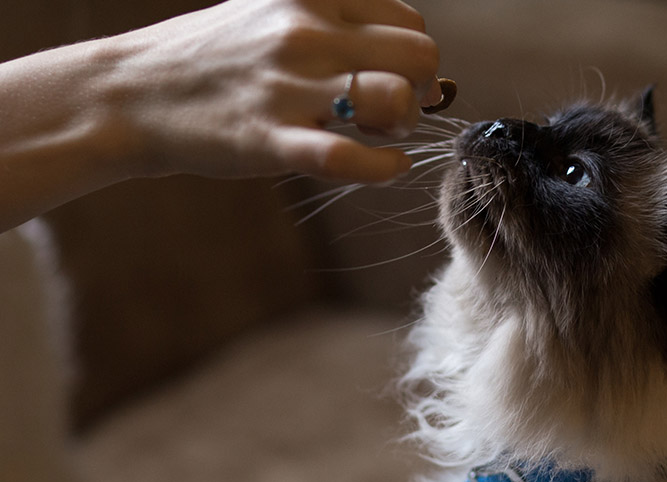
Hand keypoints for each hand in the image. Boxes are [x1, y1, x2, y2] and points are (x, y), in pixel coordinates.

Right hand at [104, 0, 440, 181]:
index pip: (410, 21)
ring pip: (395, 97)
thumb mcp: (273, 13)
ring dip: (401, 124)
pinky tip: (385, 166)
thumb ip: (341, 29)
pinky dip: (383, 168)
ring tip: (374, 132)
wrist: (129, 93)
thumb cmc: (214, 58)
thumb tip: (423, 71)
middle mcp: (304, 32)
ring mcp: (287, 86)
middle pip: (419, 55)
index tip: (392, 78)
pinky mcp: (269, 139)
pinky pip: (349, 158)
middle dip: (419, 89)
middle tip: (388, 110)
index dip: (413, 58)